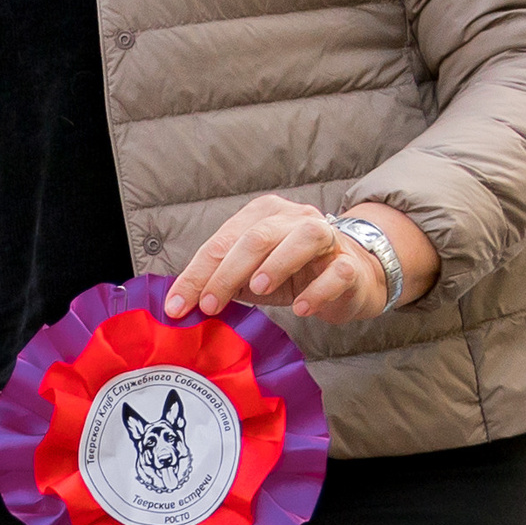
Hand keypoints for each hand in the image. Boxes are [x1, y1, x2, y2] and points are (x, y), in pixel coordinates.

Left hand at [163, 196, 438, 328]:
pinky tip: (301, 308)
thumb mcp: (250, 277)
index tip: (177, 307)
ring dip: (277, 264)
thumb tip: (181, 305)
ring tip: (257, 290)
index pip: (222, 242)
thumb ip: (221, 283)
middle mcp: (293, 218)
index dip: (197, 274)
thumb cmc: (291, 275)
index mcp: (262, 215)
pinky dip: (318, 289)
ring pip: (302, 239)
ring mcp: (325, 237)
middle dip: (227, 272)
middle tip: (209, 305)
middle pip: (257, 237)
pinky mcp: (349, 264)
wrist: (348, 278)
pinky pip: (336, 271)